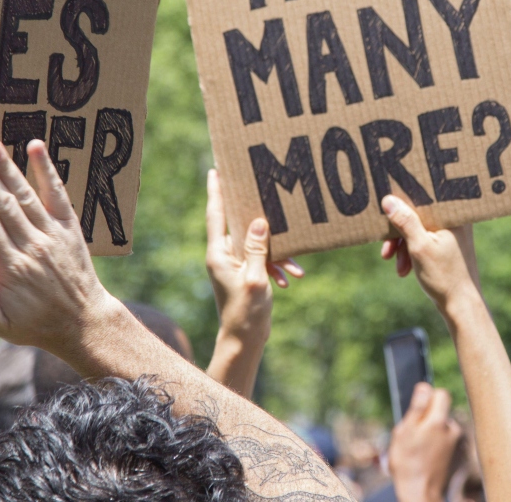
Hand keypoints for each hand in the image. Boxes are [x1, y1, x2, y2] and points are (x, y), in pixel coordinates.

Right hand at [0, 139, 126, 360]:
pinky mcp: (69, 228)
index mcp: (9, 268)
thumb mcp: (3, 326)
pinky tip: (36, 146)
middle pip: (3, 204)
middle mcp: (31, 247)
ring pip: (27, 196)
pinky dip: (47, 171)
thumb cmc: (36, 324)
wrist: (84, 322)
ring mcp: (52, 235)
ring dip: (9, 168)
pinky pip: (58, 195)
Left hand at [205, 168, 303, 344]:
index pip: (216, 215)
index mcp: (218, 253)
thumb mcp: (255, 278)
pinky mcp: (246, 272)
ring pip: (257, 244)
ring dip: (276, 253)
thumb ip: (257, 248)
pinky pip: (262, 259)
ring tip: (295, 268)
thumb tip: (258, 220)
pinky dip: (276, 265)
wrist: (245, 339)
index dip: (216, 192)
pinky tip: (291, 277)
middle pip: (240, 224)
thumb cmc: (246, 312)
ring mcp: (234, 264)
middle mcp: (223, 255)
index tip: (215, 170)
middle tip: (264, 189)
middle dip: (257, 215)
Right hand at [379, 196, 479, 310]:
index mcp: (452, 215)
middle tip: (387, 250)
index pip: (423, 197)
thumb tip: (389, 200)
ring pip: (417, 230)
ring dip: (403, 247)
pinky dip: (411, 252)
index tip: (386, 211)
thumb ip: (405, 222)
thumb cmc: (444, 276)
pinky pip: (422, 240)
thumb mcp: (419, 246)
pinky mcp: (445, 245)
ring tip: (398, 267)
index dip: (403, 203)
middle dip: (399, 233)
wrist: (460, 305)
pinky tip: (405, 269)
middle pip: (417, 215)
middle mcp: (453, 220)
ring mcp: (450, 233)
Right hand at [389, 382, 462, 501]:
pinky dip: (433, 441)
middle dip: (426, 415)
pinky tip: (423, 454)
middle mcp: (451, 429)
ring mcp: (454, 441)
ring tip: (416, 446)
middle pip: (440, 409)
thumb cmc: (408, 463)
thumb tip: (425, 386)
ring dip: (428, 429)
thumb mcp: (404, 432)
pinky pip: (442, 437)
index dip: (427, 397)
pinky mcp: (453, 452)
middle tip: (413, 431)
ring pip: (439, 424)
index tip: (417, 410)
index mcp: (439, 421)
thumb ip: (417, 407)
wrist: (420, 493)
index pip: (441, 393)